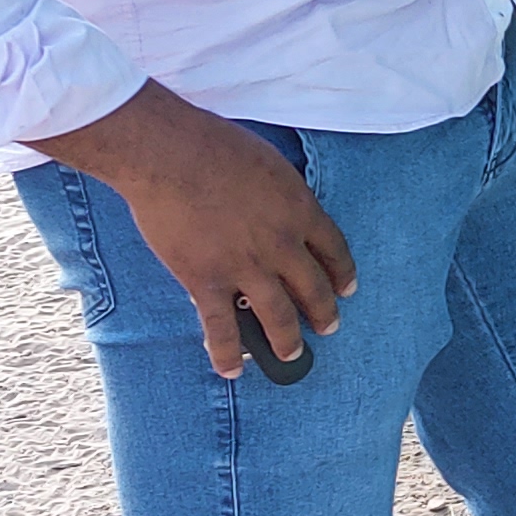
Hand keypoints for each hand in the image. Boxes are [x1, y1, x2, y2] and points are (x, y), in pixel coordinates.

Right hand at [33, 82, 355, 378]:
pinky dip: (227, 353)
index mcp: (300, 210)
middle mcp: (282, 245)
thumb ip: (279, 192)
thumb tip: (279, 205)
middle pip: (313, 287)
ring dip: (287, 339)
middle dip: (324, 311)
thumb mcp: (267, 162)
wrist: (168, 154)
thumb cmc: (214, 146)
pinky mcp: (208, 281)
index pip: (334, 249)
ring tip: (292, 355)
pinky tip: (232, 370)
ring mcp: (246, 267)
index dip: (342, 272)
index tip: (347, 288)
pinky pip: (222, 328)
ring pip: (278, 316)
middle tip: (329, 326)